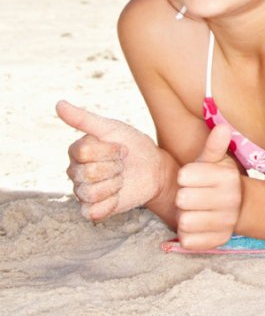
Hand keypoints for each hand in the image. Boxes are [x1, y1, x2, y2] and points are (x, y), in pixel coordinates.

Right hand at [56, 100, 165, 220]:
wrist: (154, 169)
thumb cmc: (134, 145)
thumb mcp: (112, 128)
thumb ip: (84, 119)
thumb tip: (59, 104)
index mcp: (76, 151)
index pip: (84, 152)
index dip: (110, 151)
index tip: (122, 149)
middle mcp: (74, 172)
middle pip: (88, 173)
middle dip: (115, 167)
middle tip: (123, 165)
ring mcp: (82, 192)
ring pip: (91, 192)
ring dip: (115, 184)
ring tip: (122, 178)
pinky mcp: (92, 210)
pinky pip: (93, 211)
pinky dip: (111, 202)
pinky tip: (119, 194)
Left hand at [174, 124, 241, 249]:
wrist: (231, 207)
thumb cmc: (213, 180)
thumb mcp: (212, 161)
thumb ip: (213, 146)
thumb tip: (222, 127)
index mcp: (228, 176)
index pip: (184, 176)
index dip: (184, 177)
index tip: (193, 178)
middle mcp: (232, 199)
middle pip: (183, 199)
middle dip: (183, 197)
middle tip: (193, 196)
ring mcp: (227, 222)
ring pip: (184, 221)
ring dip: (184, 217)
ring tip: (195, 210)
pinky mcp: (219, 241)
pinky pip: (187, 240)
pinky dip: (187, 235)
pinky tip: (197, 226)